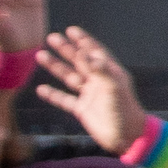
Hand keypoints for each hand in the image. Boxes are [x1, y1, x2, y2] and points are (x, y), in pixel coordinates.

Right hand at [34, 26, 146, 148]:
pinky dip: (53, 94)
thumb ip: (99, 70)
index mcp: (110, 74)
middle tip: (51, 37)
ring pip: (69, 77)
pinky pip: (65, 100)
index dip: (84, 41)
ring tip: (40, 55)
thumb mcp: (113, 88)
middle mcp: (99, 82)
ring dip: (56, 67)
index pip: (95, 53)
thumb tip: (85, 52)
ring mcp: (90, 95)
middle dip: (66, 49)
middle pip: (80, 62)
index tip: (71, 30)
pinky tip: (41, 89)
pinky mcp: (83, 110)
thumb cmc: (124, 111)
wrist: (126, 137)